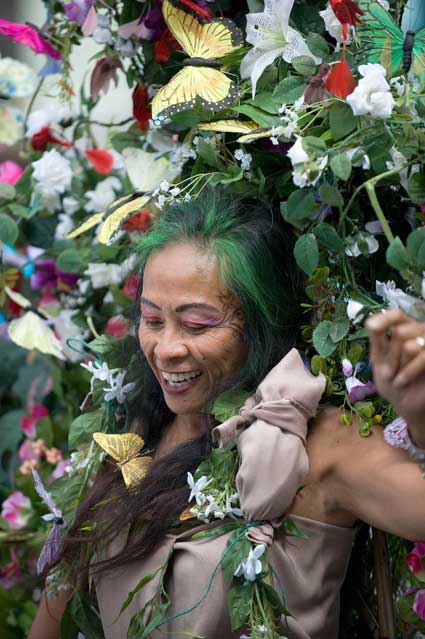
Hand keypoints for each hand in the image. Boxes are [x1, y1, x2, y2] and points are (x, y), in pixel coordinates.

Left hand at [367, 308, 424, 445]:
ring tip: (396, 378)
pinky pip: (421, 356)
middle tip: (388, 372)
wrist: (407, 404)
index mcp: (402, 329)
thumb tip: (373, 321)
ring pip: (409, 345)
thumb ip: (377, 339)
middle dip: (390, 356)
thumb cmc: (391, 380)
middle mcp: (419, 333)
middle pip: (400, 332)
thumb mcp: (379, 359)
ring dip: (397, 366)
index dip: (385, 318)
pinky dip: (407, 372)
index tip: (375, 328)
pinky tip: (401, 381)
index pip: (396, 314)